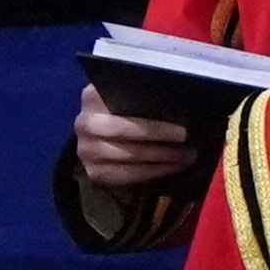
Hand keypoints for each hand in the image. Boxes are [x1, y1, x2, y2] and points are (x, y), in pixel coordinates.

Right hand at [71, 86, 202, 190]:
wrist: (97, 135)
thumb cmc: (120, 110)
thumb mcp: (125, 96)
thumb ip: (141, 95)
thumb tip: (175, 101)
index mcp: (92, 97)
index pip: (122, 104)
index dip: (151, 120)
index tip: (180, 127)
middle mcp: (84, 124)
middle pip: (124, 131)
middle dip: (158, 137)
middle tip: (186, 139)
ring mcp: (86, 151)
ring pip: (129, 157)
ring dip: (162, 158)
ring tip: (185, 156)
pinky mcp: (94, 172)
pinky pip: (128, 175)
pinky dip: (153, 172)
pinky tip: (171, 167)